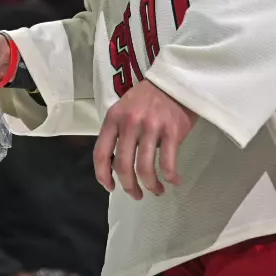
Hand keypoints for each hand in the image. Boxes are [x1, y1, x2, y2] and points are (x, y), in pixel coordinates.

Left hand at [94, 79, 197, 199]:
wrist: (175, 79)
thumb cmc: (148, 97)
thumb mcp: (124, 108)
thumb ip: (118, 132)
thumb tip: (115, 165)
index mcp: (114, 118)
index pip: (100, 153)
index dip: (103, 175)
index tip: (110, 188)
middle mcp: (130, 123)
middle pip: (123, 165)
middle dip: (129, 186)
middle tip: (136, 195)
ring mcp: (151, 127)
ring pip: (145, 168)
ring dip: (151, 186)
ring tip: (156, 191)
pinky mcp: (172, 131)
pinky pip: (168, 163)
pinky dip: (171, 177)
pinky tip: (174, 181)